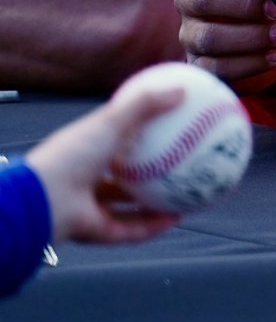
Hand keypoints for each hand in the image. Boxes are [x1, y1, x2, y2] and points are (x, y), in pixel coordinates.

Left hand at [25, 84, 185, 243]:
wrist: (46, 197)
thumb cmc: (73, 152)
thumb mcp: (112, 120)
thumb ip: (146, 104)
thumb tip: (182, 91)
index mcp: (87, 152)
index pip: (114, 142)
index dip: (138, 136)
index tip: (165, 129)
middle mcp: (88, 180)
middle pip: (122, 177)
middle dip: (150, 173)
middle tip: (179, 165)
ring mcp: (92, 207)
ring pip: (128, 209)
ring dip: (156, 205)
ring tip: (183, 197)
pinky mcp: (98, 231)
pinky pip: (132, 230)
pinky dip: (154, 226)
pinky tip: (177, 218)